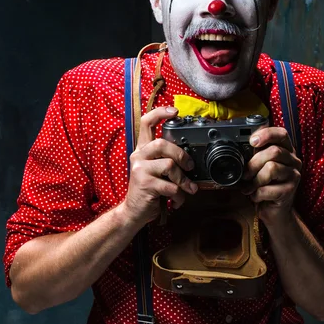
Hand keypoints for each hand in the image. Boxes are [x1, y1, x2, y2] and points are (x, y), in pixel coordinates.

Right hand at [123, 106, 197, 226]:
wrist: (133, 212)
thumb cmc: (148, 190)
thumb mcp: (154, 170)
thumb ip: (165, 159)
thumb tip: (189, 157)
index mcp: (141, 150)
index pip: (146, 123)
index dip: (160, 113)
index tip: (175, 111)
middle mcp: (138, 156)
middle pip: (162, 144)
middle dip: (181, 155)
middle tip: (190, 167)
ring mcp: (140, 170)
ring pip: (170, 165)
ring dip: (183, 180)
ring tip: (187, 189)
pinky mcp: (145, 184)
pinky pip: (171, 186)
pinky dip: (179, 195)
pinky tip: (177, 201)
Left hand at [242, 127, 301, 225]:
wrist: (274, 212)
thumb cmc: (265, 186)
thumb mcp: (259, 167)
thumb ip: (254, 155)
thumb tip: (238, 146)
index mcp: (286, 151)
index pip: (281, 134)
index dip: (266, 134)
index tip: (252, 141)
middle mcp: (293, 161)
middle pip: (274, 151)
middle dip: (254, 163)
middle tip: (245, 174)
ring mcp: (294, 176)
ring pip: (272, 168)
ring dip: (255, 180)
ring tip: (250, 187)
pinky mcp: (290, 191)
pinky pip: (268, 189)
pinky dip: (257, 194)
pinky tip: (256, 197)